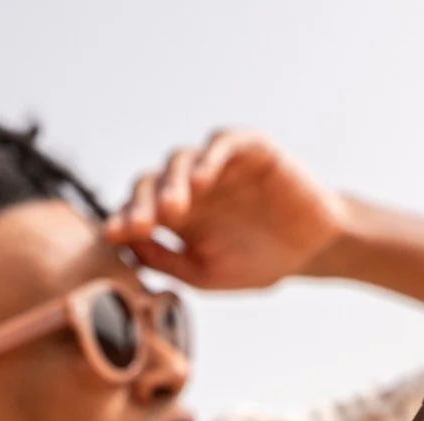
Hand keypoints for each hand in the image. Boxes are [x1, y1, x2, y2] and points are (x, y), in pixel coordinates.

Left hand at [105, 130, 348, 289]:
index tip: (112, 237)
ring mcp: (217, 165)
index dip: (123, 221)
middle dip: (142, 204)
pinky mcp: (248, 148)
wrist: (312, 250)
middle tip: (140, 226)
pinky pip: (222, 144)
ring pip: (180, 160)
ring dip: (172, 183)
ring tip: (172, 209)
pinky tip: (201, 179)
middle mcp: (190, 186)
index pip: (138, 211)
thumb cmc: (260, 263)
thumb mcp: (206, 274)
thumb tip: (126, 250)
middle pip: (151, 183)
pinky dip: (209, 158)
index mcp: (176, 216)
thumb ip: (167, 261)